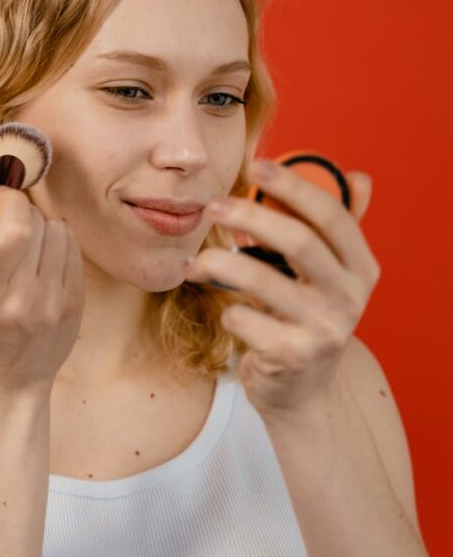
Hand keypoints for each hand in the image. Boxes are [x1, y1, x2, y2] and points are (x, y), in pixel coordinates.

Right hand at [0, 184, 84, 397]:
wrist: (7, 380)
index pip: (12, 228)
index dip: (5, 201)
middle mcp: (21, 302)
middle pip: (35, 223)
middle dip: (20, 211)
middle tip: (8, 222)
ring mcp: (52, 306)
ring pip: (56, 229)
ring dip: (40, 225)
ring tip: (25, 246)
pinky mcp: (75, 306)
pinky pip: (72, 247)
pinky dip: (57, 242)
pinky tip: (42, 260)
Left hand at [183, 160, 380, 421]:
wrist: (301, 391)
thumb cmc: (305, 316)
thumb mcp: (328, 275)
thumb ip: (333, 228)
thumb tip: (358, 177)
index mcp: (360, 267)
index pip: (333, 216)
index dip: (294, 186)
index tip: (256, 165)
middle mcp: (350, 297)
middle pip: (299, 241)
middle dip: (250, 216)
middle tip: (212, 206)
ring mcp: (324, 329)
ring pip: (263, 280)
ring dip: (220, 262)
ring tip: (195, 260)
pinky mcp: (292, 356)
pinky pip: (244, 318)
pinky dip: (226, 308)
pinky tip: (221, 308)